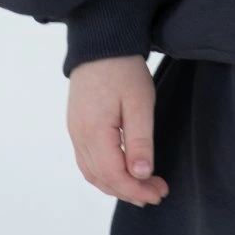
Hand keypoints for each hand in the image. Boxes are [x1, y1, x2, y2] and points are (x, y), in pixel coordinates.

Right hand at [67, 55, 169, 206]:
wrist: (101, 40)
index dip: (137, 190)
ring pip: (92, 172)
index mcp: (93, 132)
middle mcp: (78, 136)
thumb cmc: (123, 68)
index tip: (160, 193)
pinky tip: (123, 171)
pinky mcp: (77, 124)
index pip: (114, 176)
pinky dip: (105, 173)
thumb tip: (141, 175)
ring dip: (117, 184)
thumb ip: (140, 141)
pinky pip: (88, 160)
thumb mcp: (140, 102)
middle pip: (101, 178)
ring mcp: (75, 131)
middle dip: (130, 191)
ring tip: (143, 187)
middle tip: (157, 192)